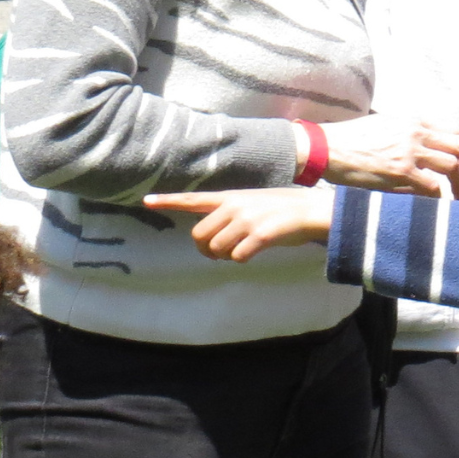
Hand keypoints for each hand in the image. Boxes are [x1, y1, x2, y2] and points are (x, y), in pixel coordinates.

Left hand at [144, 189, 333, 261]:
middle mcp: (234, 207)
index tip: (146, 201)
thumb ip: (232, 212)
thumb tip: (216, 235)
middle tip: (219, 254)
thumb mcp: (254, 202)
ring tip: (240, 251)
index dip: (168, 200)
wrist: (313, 210)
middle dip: (206, 250)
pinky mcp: (260, 235)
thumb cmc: (285, 209)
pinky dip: (242, 260)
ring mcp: (246, 220)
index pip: (193, 199)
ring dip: (225, 256)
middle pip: (199, 235)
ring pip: (217, 249)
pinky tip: (253, 253)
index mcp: (230, 197)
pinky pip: (237, 256)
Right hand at [310, 116, 458, 195]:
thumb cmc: (354, 140)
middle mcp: (417, 132)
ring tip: (458, 197)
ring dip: (455, 183)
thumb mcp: (386, 126)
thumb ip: (412, 133)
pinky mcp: (401, 172)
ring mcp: (410, 152)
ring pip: (451, 167)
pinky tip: (435, 205)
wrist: (323, 148)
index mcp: (415, 121)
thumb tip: (431, 141)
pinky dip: (437, 197)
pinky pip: (432, 187)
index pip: (454, 131)